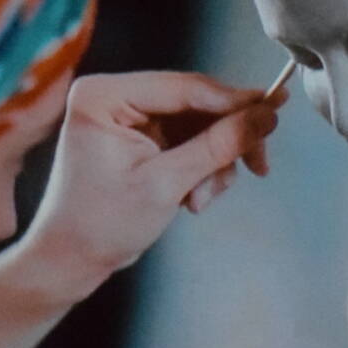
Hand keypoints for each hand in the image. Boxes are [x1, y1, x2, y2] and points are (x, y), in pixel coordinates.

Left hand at [17, 71, 282, 296]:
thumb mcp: (166, 183)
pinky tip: (194, 199)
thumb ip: (219, 145)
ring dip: (213, 163)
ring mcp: (128, 116)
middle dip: (224, 141)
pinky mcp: (141, 137)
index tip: (275, 109)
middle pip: (196, 103)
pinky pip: (189, 141)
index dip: (234, 100)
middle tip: (258, 164)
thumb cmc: (101, 224)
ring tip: (201, 200)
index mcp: (104, 95)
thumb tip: (267, 115)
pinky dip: (201, 169)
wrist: (72, 261)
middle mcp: (114, 96)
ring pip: (199, 125)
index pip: (184, 87)